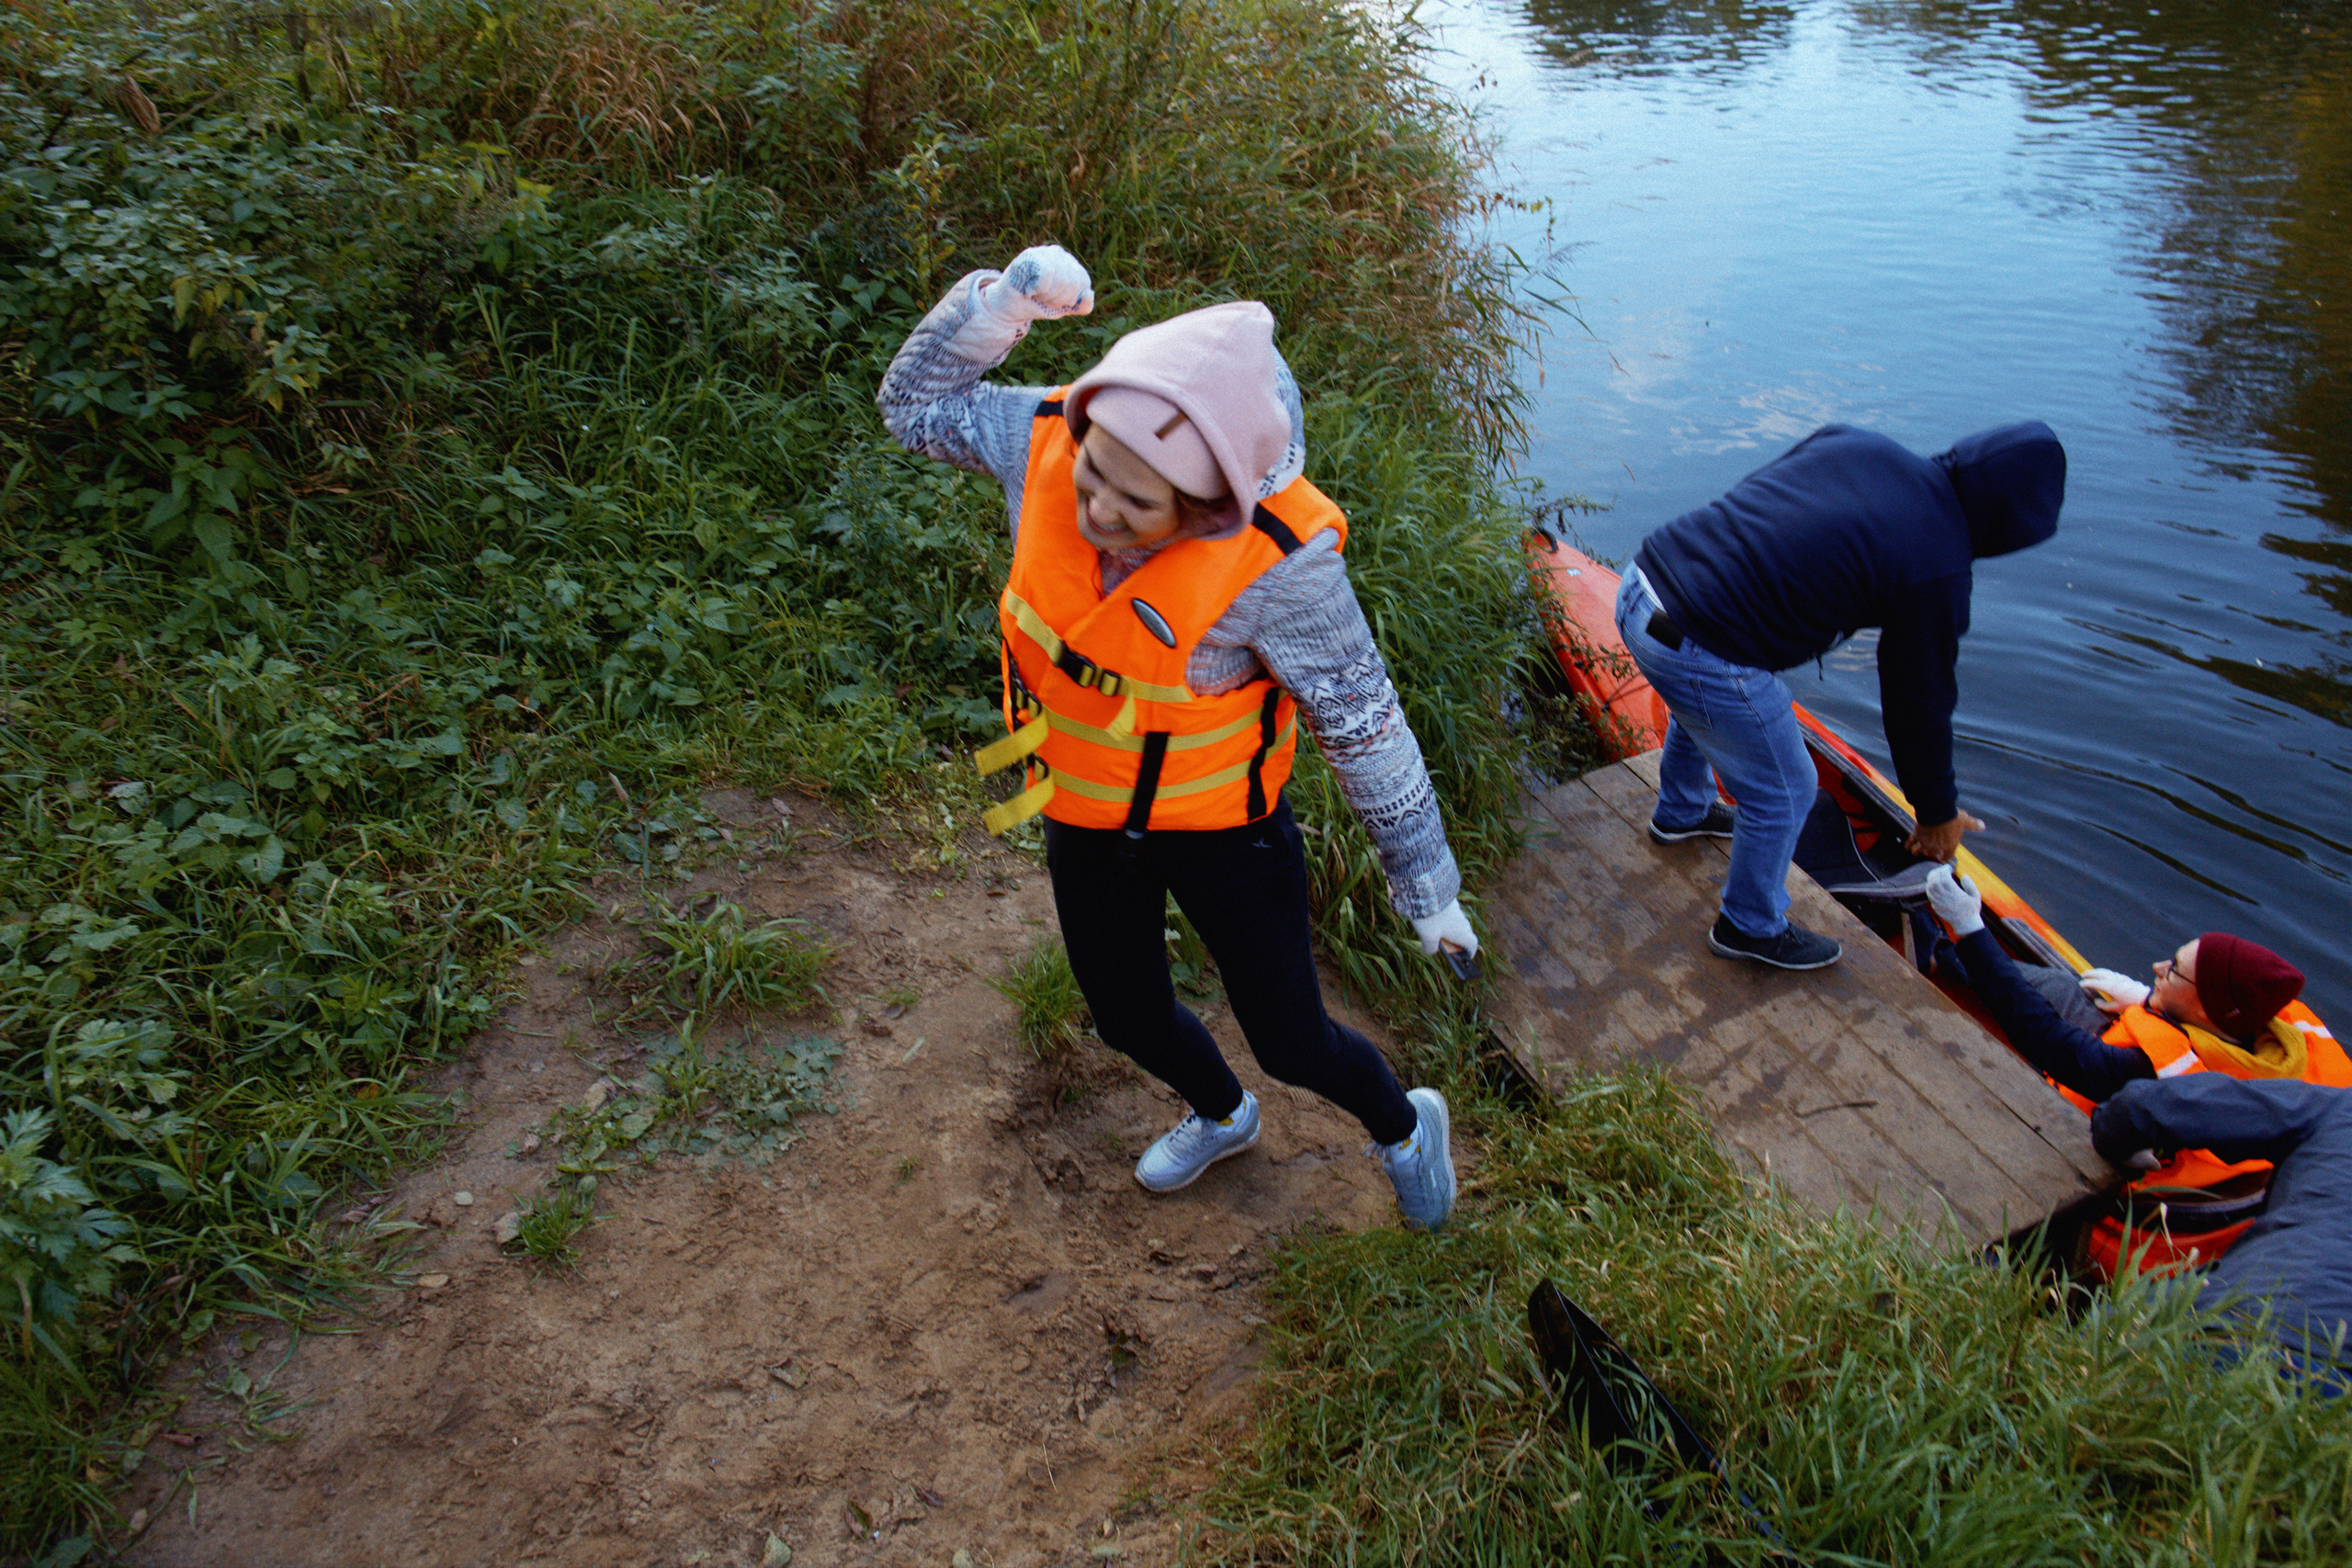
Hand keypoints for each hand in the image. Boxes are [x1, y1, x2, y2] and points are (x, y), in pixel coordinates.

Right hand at [978, 244, 1093, 324]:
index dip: (1069, 299)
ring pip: (1061, 280)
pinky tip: (1029, 287)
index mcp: (1072, 266)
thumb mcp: (1064, 308)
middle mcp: (1061, 255)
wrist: (1011, 307)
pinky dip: (1037, 288)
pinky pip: (1046, 275)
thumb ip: (1082, 305)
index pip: (1083, 283)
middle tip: (1042, 297)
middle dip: (1056, 298)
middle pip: (1073, 283)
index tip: (1054, 300)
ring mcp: (1045, 252)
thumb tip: (1089, 293)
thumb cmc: (1038, 304)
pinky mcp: (1031, 255)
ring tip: (1035, 292)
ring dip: (1046, 295)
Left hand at [1410, 900, 1477, 958]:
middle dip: (1455, 942)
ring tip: (1434, 933)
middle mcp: (1463, 923)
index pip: (1472, 945)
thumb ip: (1430, 948)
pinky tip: (1432, 921)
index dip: (1468, 953)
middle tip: (1443, 945)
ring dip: (1448, 931)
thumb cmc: (1431, 919)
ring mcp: (1458, 912)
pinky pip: (1451, 916)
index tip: (1462, 957)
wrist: (1428, 893)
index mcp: (1463, 934)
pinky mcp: (1451, 904)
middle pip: (1464, 935)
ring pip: (1456, 925)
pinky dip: (1444, 921)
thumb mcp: (1428, 937)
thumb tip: (1429, 951)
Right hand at [1905, 811, 1984, 861]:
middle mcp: (1936, 846)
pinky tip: (1907, 846)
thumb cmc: (1953, 817)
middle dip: (1931, 855)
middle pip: (1932, 855)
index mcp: (1949, 845)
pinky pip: (1911, 842)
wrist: (1937, 811)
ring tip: (1916, 853)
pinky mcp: (1916, 835)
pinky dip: (1908, 845)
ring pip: (1919, 851)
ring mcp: (1925, 842)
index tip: (1942, 859)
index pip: (1947, 856)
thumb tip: (1983, 826)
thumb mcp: (1965, 821)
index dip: (1945, 858)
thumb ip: (1973, 825)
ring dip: (1917, 852)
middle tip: (1929, 854)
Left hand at [1923, 864, 1983, 935]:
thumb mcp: (1976, 896)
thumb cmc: (1972, 909)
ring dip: (1931, 878)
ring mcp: (1938, 903)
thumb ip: (1970, 885)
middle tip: (1941, 869)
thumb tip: (1963, 875)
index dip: (1945, 870)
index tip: (1948, 867)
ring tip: (1937, 874)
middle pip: (1935, 882)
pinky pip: (1929, 894)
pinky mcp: (1935, 906)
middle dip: (1937, 872)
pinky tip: (1934, 883)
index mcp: (1955, 894)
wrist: (1965, 924)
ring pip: (1930, 888)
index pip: (1945, 878)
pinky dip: (1930, 886)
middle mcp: (1945, 898)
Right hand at [2077, 967, 2149, 1013]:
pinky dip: (2104, 972)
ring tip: (2091, 973)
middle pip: (2098, 973)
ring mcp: (2119, 977)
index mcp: (2109, 987)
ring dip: (2097, 971)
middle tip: (2083, 975)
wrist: (2145, 998)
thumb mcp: (2115, 1008)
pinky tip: (2104, 975)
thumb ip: (2103, 1005)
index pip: (2094, 983)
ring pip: (2105, 971)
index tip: (2081, 984)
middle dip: (2090, 973)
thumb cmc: (2130, 1005)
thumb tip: (2096, 1001)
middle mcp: (2113, 980)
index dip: (2086, 983)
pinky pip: (2111, 972)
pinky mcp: (2124, 977)